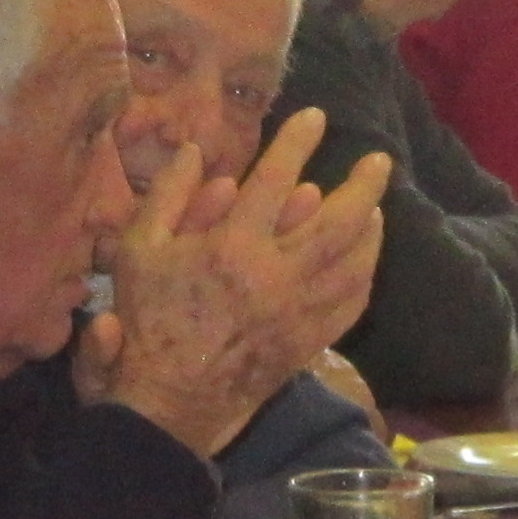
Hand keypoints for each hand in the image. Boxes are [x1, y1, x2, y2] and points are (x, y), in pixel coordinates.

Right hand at [92, 107, 390, 458]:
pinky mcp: (308, 341)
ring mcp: (298, 311)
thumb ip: (168, 195)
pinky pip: (350, 303)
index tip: (314, 118)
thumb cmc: (149, 321)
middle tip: (379, 160)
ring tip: (377, 205)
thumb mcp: (138, 251)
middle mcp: (275, 275)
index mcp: (232, 247)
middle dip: (363, 185)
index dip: (297, 142)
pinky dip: (365, 275)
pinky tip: (364, 259)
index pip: (276, 179)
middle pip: (337, 220)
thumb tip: (197, 152)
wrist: (168, 400)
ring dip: (371, 228)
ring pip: (353, 262)